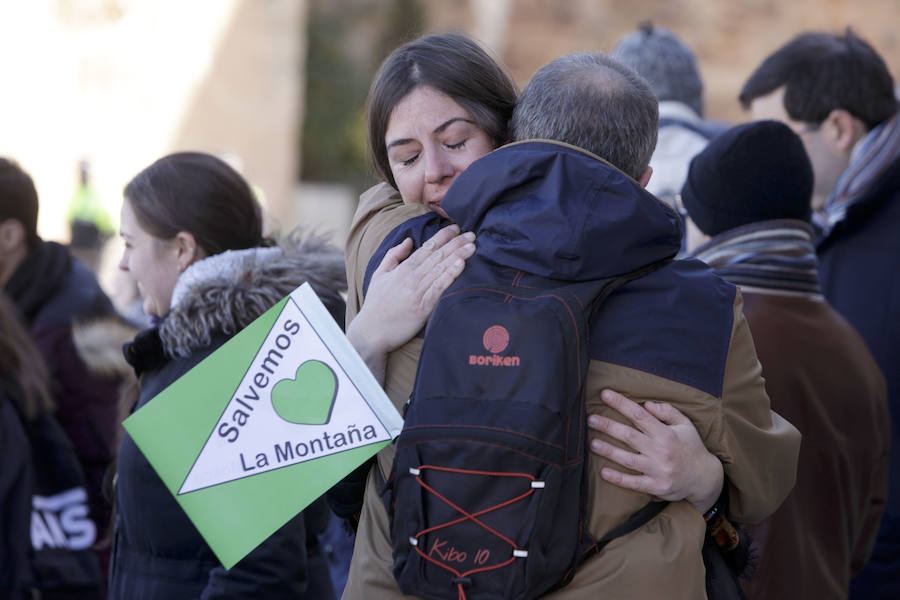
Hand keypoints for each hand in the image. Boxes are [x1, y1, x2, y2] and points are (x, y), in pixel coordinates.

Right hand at [347, 224, 475, 383]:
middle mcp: (411, 278)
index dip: (442, 237)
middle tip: (471, 234)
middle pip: (437, 256)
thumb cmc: (376, 305)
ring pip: (441, 269)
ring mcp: (418, 292)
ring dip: (458, 256)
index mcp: (402, 269)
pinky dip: (450, 275)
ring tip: (472, 245)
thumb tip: (409, 240)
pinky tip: (461, 265)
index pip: (426, 248)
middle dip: (456, 243)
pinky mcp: (423, 307)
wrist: (372, 332)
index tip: (455, 229)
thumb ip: (393, 256)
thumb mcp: (379, 275)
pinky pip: (439, 288)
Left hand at [588, 389, 723, 513]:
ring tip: (592, 442)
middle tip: (590, 419)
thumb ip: (667, 412)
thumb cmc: (691, 447)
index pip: (640, 415)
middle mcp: (661, 451)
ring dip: (608, 451)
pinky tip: (603, 472)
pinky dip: (618, 478)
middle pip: (629, 436)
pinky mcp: (656, 486)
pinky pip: (634, 483)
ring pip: (628, 459)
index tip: (605, 394)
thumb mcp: (685, 425)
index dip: (621, 403)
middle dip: (608, 426)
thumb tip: (646, 404)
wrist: (705, 479)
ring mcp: (658, 470)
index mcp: (666, 433)